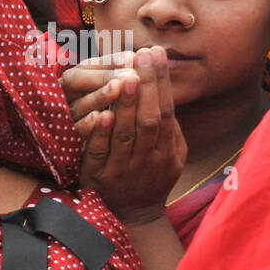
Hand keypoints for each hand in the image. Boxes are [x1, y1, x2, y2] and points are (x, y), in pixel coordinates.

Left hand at [76, 46, 185, 223]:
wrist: (134, 216)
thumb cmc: (151, 177)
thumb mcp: (170, 154)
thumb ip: (168, 127)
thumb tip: (163, 88)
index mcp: (168, 149)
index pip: (167, 109)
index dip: (161, 82)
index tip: (155, 53)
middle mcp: (149, 158)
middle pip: (150, 118)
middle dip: (148, 85)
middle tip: (143, 54)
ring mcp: (125, 169)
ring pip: (127, 134)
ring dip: (125, 106)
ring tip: (125, 76)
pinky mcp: (99, 178)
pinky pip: (100, 154)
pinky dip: (100, 135)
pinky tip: (100, 115)